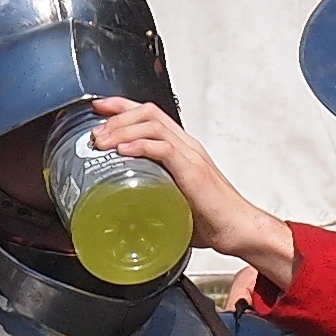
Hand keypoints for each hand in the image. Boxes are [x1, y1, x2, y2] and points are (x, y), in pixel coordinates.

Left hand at [85, 98, 297, 291]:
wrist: (240, 229)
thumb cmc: (213, 219)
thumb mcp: (174, 202)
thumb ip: (152, 198)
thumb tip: (126, 212)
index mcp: (182, 149)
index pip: (150, 114)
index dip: (121, 106)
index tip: (98, 108)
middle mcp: (187, 146)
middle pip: (148, 111)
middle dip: (116, 115)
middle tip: (95, 131)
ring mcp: (191, 156)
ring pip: (153, 124)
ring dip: (122, 129)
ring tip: (102, 142)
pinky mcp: (193, 170)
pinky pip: (164, 148)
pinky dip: (140, 146)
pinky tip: (123, 151)